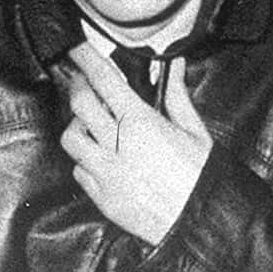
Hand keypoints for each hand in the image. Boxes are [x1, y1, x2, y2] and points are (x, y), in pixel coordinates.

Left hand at [58, 44, 211, 244]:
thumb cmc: (202, 177)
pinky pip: (78, 169)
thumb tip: (173, 65)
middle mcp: (116, 146)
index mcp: (141, 124)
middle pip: (79, 104)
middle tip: (81, 79)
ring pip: (70, 138)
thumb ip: (177, 96)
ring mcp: (104, 172)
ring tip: (90, 122)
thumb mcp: (195, 132)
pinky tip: (99, 155)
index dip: (86, 60)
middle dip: (77, 86)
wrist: (198, 223)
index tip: (77, 48)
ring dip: (77, 124)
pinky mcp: (100, 196)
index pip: (104, 82)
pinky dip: (84, 158)